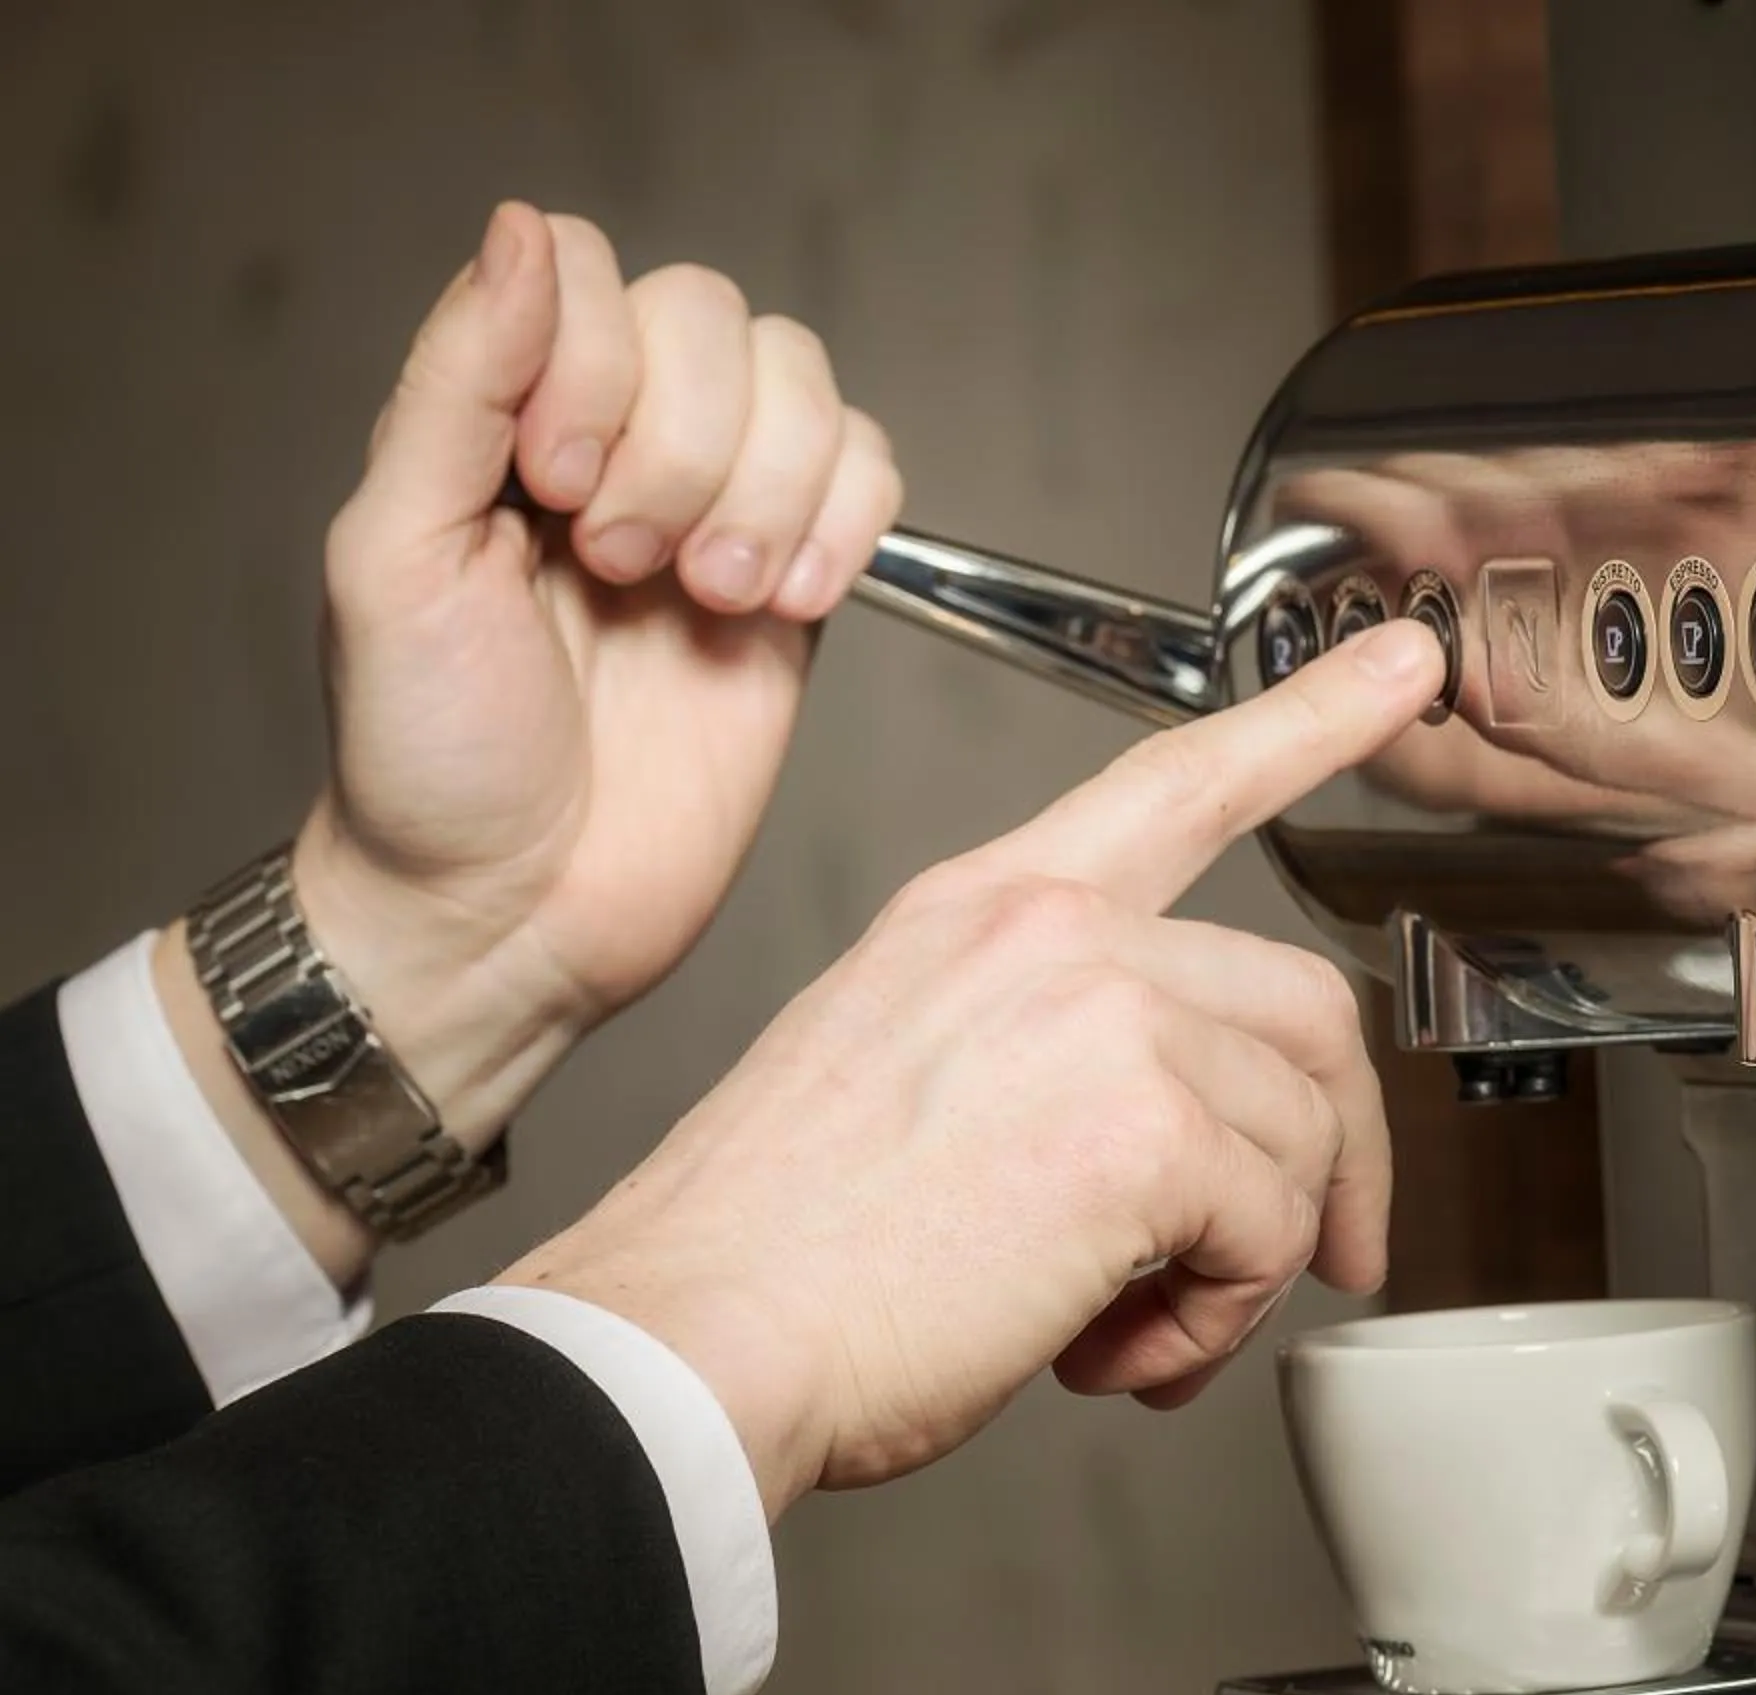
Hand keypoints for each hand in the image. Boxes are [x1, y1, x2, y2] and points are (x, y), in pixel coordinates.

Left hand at [296, 201, 899, 1147]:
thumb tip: (518, 228)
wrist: (512, 915)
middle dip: (684, 442)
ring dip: (769, 487)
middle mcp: (618, 442)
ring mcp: (719, 509)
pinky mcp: (801, 585)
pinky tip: (786, 605)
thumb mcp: (391, 559)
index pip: (589, 269)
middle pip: (716, 318)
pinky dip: (848, 521)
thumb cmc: (426, 760)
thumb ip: (455, 386)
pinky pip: (873, 476)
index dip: (596, 359)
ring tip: (708, 598)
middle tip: (621, 565)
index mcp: (503, 419)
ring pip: (807, 386)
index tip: (551, 489)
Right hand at [500, 621, 1448, 1517]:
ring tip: (1129, 1330)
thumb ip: (1058, 1055)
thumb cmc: (778, 1252)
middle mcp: (1052, 933)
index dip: (1310, 722)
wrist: (691, 1339)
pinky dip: (1215, 1319)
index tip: (1404, 671)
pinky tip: (1115, 1352)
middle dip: (1335, 1147)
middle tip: (1312, 1250)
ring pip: (1294, 1137)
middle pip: (1303, 1002)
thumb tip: (1191, 1144)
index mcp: (987, 908)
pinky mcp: (1144, 1130)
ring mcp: (1104, 1016)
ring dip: (1241, 1265)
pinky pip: (1269, 1232)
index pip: (1178, 779)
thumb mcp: (911, 1078)